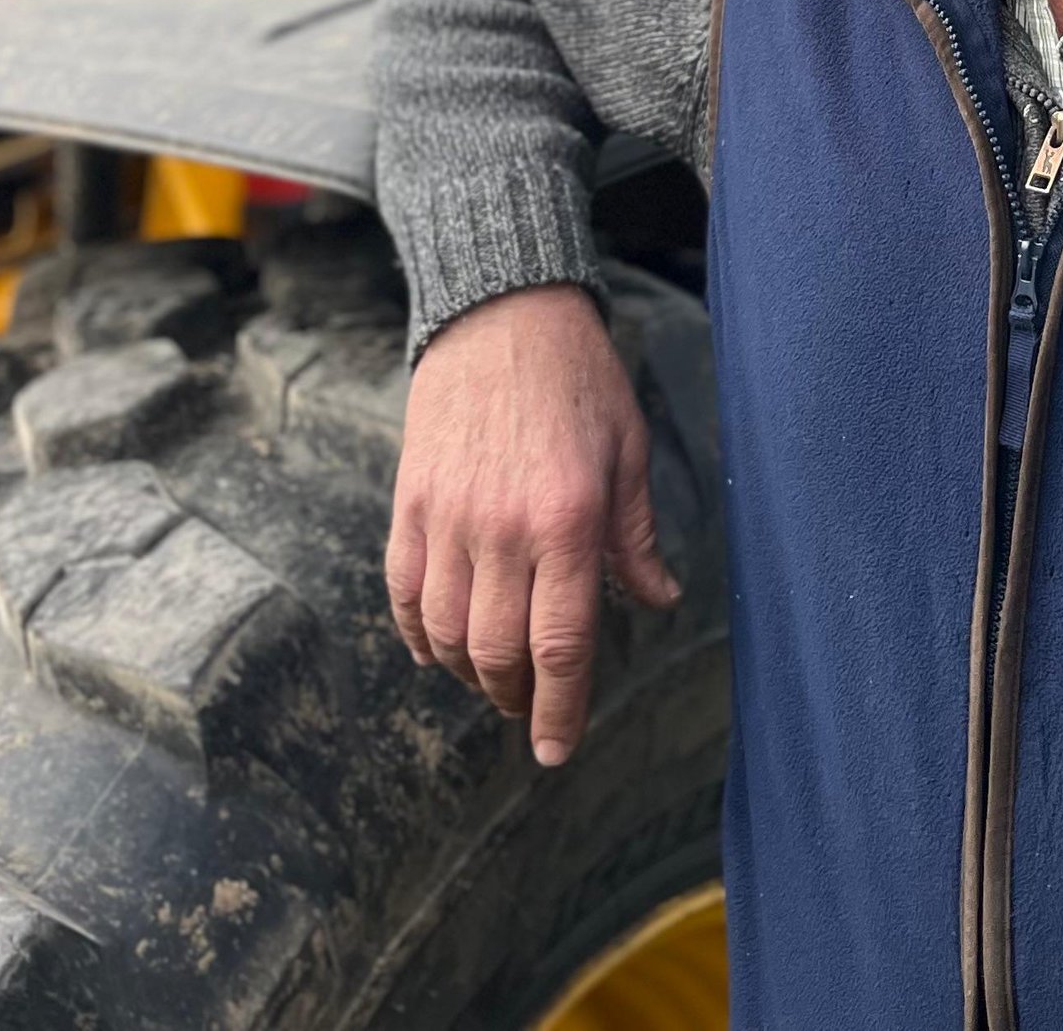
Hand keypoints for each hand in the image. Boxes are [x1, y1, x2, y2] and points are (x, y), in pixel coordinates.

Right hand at [385, 282, 680, 766]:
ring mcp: (447, 518)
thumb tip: (660, 601)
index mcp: (567, 519)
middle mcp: (502, 529)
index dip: (559, 710)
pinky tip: (440, 645)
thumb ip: (637, 536)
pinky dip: (418, 635)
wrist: (501, 311)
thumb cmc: (578, 378)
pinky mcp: (409, 503)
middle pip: (498, 653)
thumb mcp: (627, 448)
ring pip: (445, 635)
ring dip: (468, 672)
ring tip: (493, 674)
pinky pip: (403, 594)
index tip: (556, 750)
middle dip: (515, 697)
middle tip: (531, 706)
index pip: (560, 644)